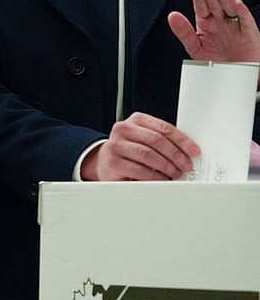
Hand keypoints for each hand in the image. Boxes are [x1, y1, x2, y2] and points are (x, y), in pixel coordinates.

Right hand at [79, 112, 198, 180]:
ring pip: (147, 154)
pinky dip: (153, 176)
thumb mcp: (144, 139)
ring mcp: (115, 144)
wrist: (105, 161)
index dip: (182, 140)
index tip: (194, 151)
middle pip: (156, 140)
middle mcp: (123, 129)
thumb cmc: (130, 151)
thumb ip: (162, 141)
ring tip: (175, 173)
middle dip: (175, 155)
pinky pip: (138, 169)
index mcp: (136, 120)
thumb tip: (187, 153)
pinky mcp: (112, 161)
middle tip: (185, 165)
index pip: (163, 128)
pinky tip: (162, 179)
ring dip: (166, 166)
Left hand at [167, 0, 259, 62]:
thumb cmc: (216, 62)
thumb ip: (184, 32)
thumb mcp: (195, 47)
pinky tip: (237, 4)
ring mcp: (236, 27)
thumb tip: (171, 16)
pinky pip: (246, 21)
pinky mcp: (249, 34)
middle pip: (216, 5)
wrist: (232, 77)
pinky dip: (242, 13)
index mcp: (207, 24)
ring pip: (231, 9)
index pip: (202, 7)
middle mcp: (222, 22)